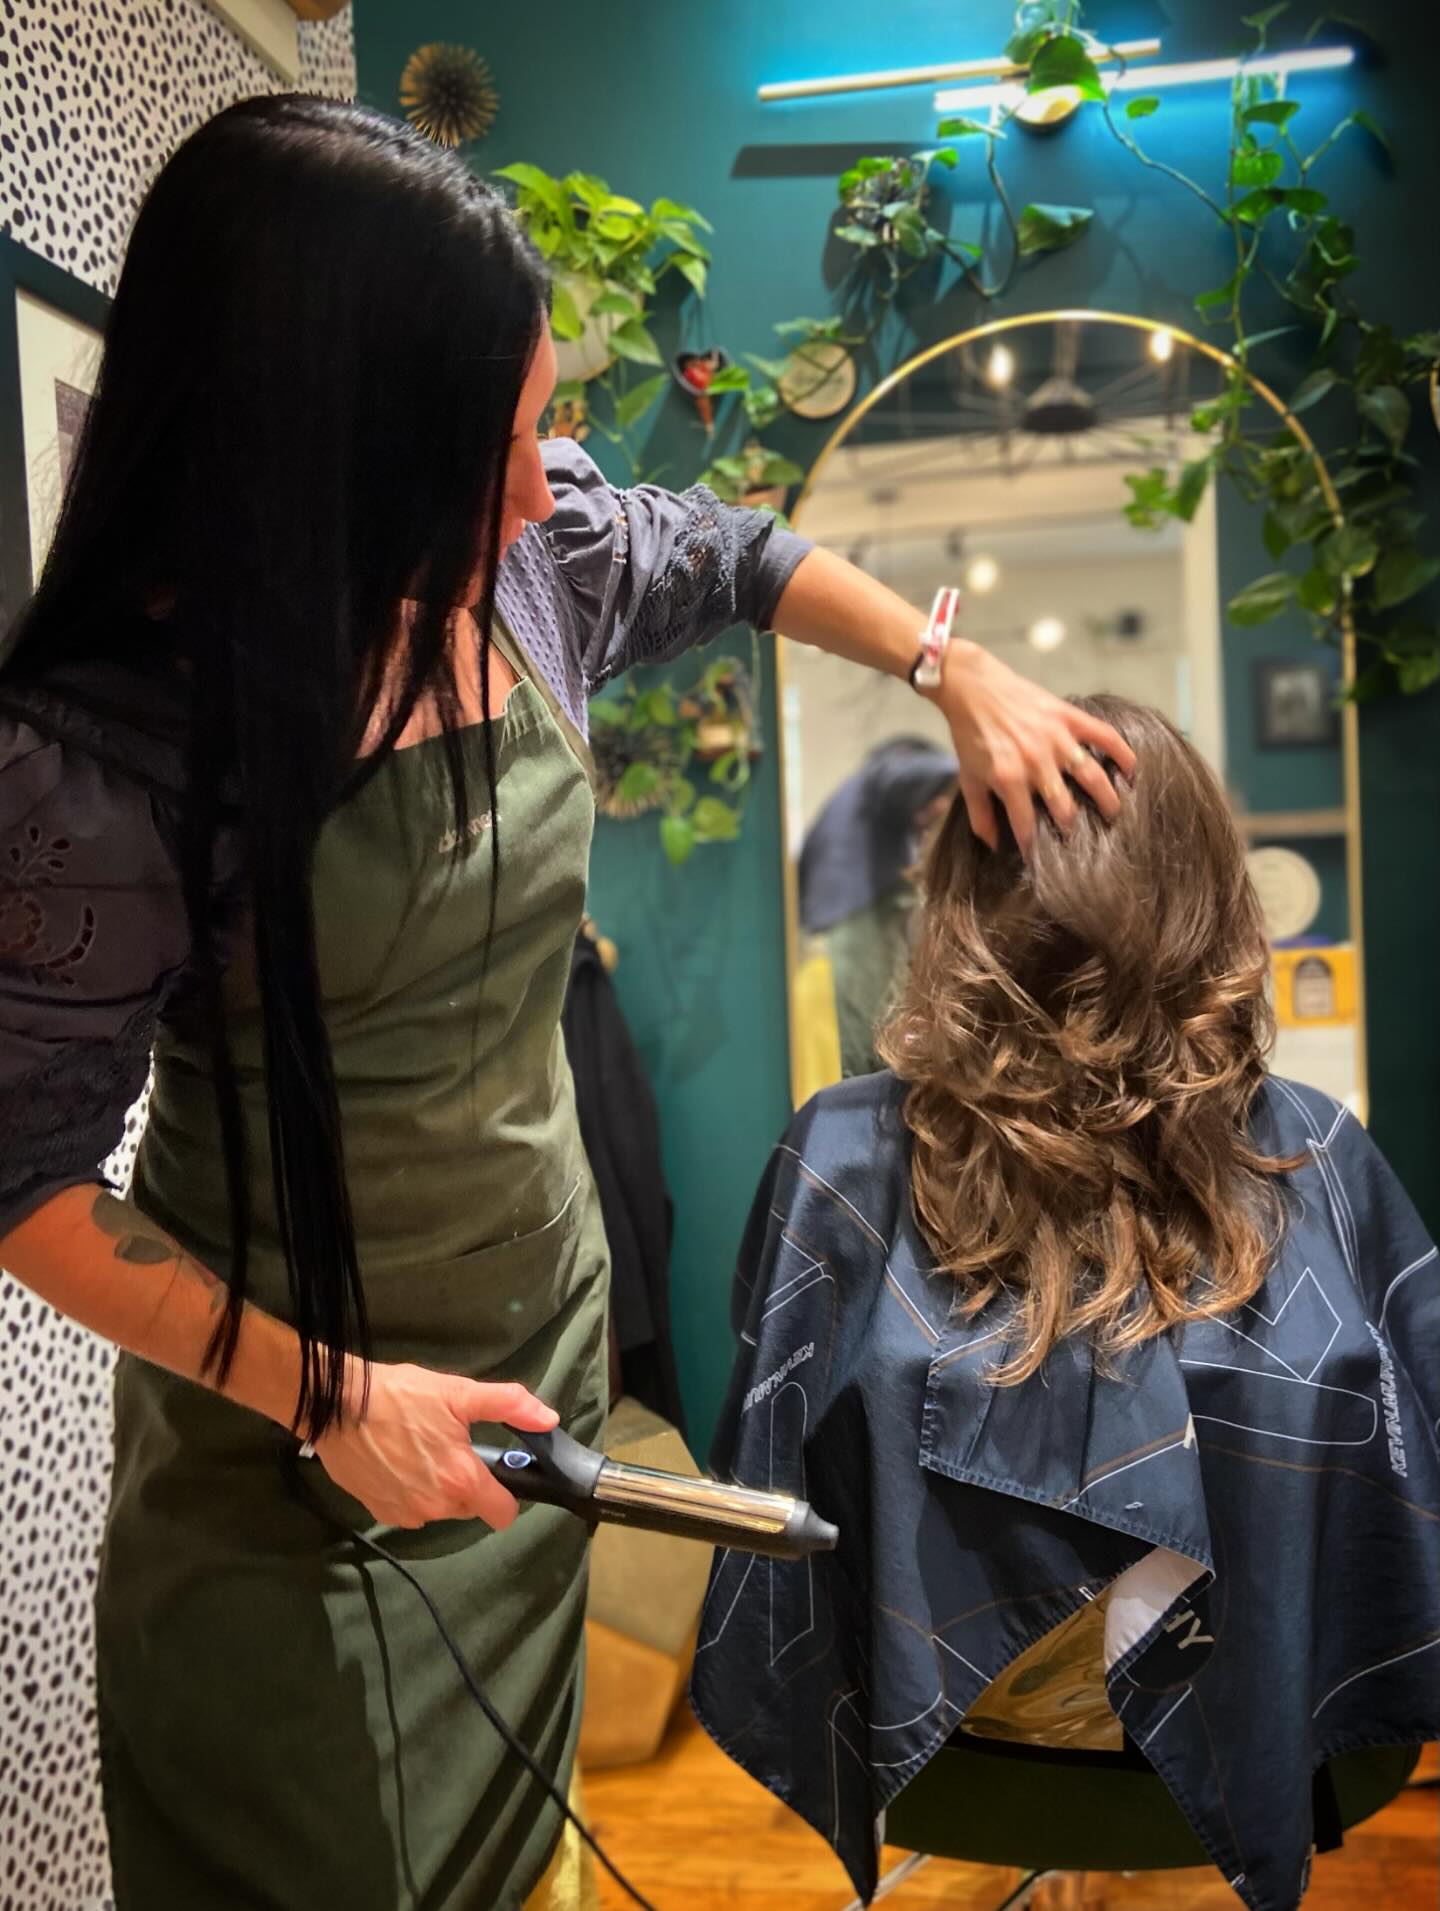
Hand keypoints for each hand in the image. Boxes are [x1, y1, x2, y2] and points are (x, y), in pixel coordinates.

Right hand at [313, 1360, 558, 1529]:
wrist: (338, 1406)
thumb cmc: (403, 1396)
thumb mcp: (460, 1393)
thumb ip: (509, 1405)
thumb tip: (550, 1418)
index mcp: (462, 1481)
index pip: (503, 1514)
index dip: (507, 1497)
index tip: (498, 1476)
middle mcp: (436, 1507)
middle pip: (469, 1507)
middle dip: (466, 1484)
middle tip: (450, 1448)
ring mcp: (405, 1513)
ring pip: (438, 1509)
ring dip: (436, 1488)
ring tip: (420, 1450)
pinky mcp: (379, 1512)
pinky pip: (409, 1510)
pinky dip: (409, 1492)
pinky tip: (397, 1462)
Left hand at [928, 640, 1137, 856]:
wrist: (974, 688)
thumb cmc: (970, 736)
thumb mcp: (968, 778)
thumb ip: (980, 815)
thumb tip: (993, 847)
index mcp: (1009, 779)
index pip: (1027, 826)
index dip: (1034, 848)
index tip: (1041, 862)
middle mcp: (1036, 762)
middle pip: (1066, 808)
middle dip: (1073, 828)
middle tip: (1081, 839)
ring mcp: (1056, 739)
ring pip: (1092, 776)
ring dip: (1107, 799)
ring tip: (1114, 814)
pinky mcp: (1068, 717)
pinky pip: (1104, 736)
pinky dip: (1122, 752)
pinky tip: (1131, 770)